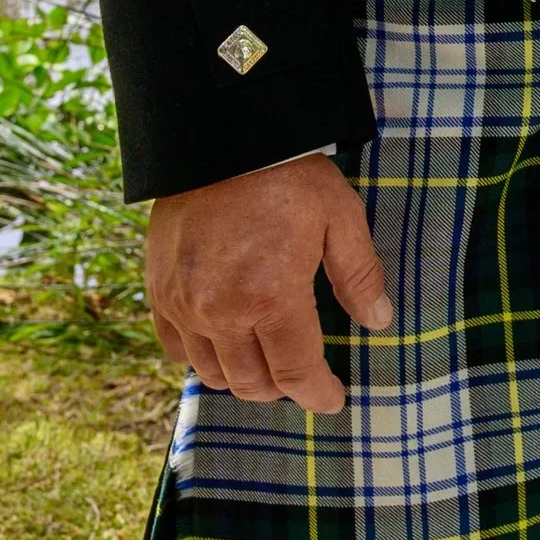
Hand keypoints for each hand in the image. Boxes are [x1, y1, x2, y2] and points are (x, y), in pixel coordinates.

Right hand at [146, 151, 390, 412]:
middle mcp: (221, 312)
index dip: (317, 394)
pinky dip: (202, 358)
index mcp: (271, 297)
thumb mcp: (340, 217)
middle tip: (304, 376)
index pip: (295, 371)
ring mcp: (184, 306)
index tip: (333, 400)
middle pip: (252, 382)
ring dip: (243, 377)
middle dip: (283, 388)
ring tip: (268, 362)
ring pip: (213, 373)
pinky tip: (225, 345)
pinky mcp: (160, 292)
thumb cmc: (288, 176)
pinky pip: (176, 349)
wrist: (221, 140)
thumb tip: (379, 321)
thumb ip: (359, 275)